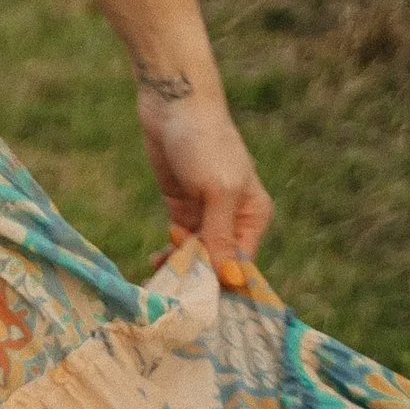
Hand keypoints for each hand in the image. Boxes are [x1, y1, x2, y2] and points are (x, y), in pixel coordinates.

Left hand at [137, 83, 273, 292]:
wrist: (173, 103)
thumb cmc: (205, 141)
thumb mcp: (217, 190)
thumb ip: (221, 235)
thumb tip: (232, 279)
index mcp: (254, 216)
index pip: (242, 263)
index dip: (223, 285)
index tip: (201, 305)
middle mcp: (234, 220)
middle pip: (218, 263)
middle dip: (198, 280)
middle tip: (173, 300)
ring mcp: (206, 215)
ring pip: (196, 256)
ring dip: (179, 270)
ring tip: (158, 281)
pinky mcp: (181, 208)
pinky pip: (178, 242)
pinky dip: (168, 254)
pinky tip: (155, 261)